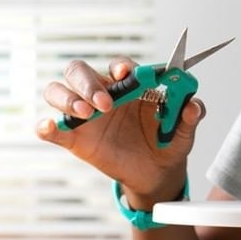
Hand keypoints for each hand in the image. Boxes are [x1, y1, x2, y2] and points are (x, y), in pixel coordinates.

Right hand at [36, 57, 202, 204]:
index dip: (120, 65)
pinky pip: (53, 130)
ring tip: (86, 114)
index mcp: (128, 87)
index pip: (118, 66)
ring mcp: (85, 116)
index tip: (125, 72)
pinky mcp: (76, 139)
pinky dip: (46, 127)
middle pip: (79, 71)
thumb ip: (190, 118)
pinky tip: (48, 128)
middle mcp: (102, 94)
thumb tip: (195, 106)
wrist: (156, 174)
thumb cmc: (166, 143)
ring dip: (67, 98)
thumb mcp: (183, 133)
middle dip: (88, 82)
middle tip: (105, 103)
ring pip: (58, 92)